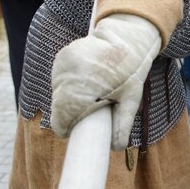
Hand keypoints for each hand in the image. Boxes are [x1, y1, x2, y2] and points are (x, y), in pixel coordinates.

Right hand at [51, 14, 160, 149]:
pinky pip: (59, 78)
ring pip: (57, 91)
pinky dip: (67, 84)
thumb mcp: (131, 100)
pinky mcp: (62, 55)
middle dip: (67, 114)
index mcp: (85, 89)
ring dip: (67, 98)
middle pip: (59, 105)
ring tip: (88, 95)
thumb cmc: (131, 72)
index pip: (62, 117)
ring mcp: (64, 63)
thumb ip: (123, 124)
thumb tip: (116, 149)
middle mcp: (70, 75)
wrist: (127, 39)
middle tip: (83, 115)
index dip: (65, 127)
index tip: (69, 133)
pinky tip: (83, 82)